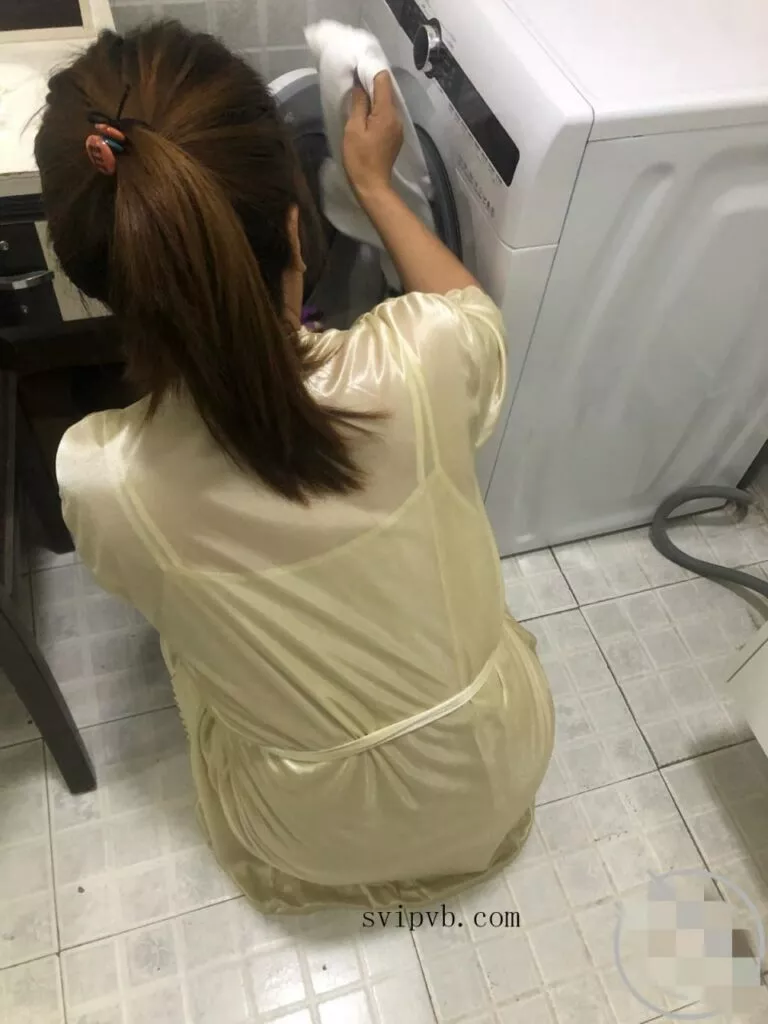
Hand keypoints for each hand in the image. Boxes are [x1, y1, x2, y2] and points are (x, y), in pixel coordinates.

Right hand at [342, 70, 403, 197]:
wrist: (372, 186)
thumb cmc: (359, 158)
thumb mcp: (353, 129)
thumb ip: (359, 104)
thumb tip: (360, 86)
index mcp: (387, 113)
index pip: (383, 80)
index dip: (370, 73)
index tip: (357, 72)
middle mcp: (397, 117)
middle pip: (386, 92)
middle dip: (371, 86)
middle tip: (354, 85)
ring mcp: (398, 128)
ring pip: (386, 105)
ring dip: (373, 100)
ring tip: (358, 102)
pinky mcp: (395, 136)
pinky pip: (387, 117)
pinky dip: (377, 112)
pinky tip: (366, 117)